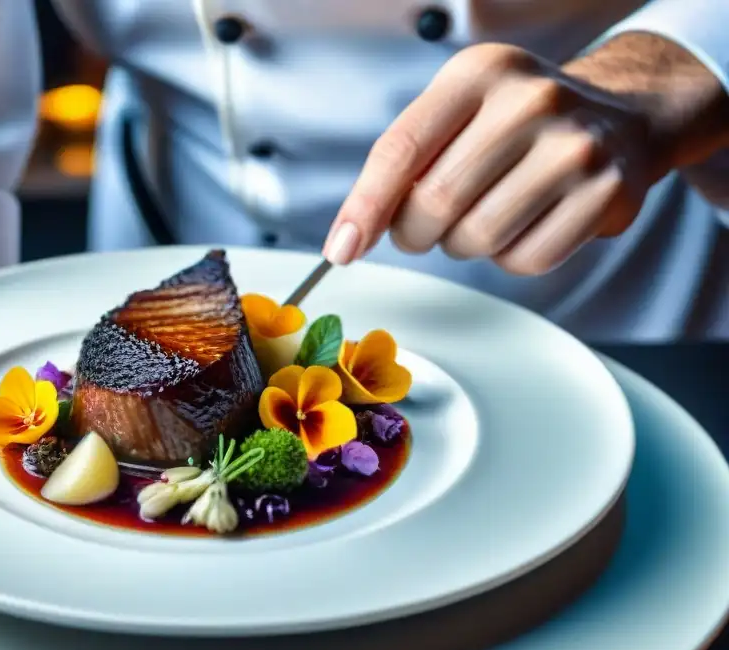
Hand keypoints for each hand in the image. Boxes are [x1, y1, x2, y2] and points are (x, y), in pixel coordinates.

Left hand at [325, 37, 728, 273]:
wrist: (622, 120)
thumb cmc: (519, 125)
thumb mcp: (459, 112)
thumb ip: (403, 162)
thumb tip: (351, 234)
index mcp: (478, 73)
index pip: (401, 149)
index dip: (365, 207)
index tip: (341, 249)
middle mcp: (529, 101)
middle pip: (435, 204)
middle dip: (416, 232)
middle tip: (426, 226)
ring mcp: (574, 146)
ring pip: (477, 238)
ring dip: (464, 244)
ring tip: (485, 213)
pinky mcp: (605, 193)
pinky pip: (526, 260)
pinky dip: (512, 258)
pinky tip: (526, 224)